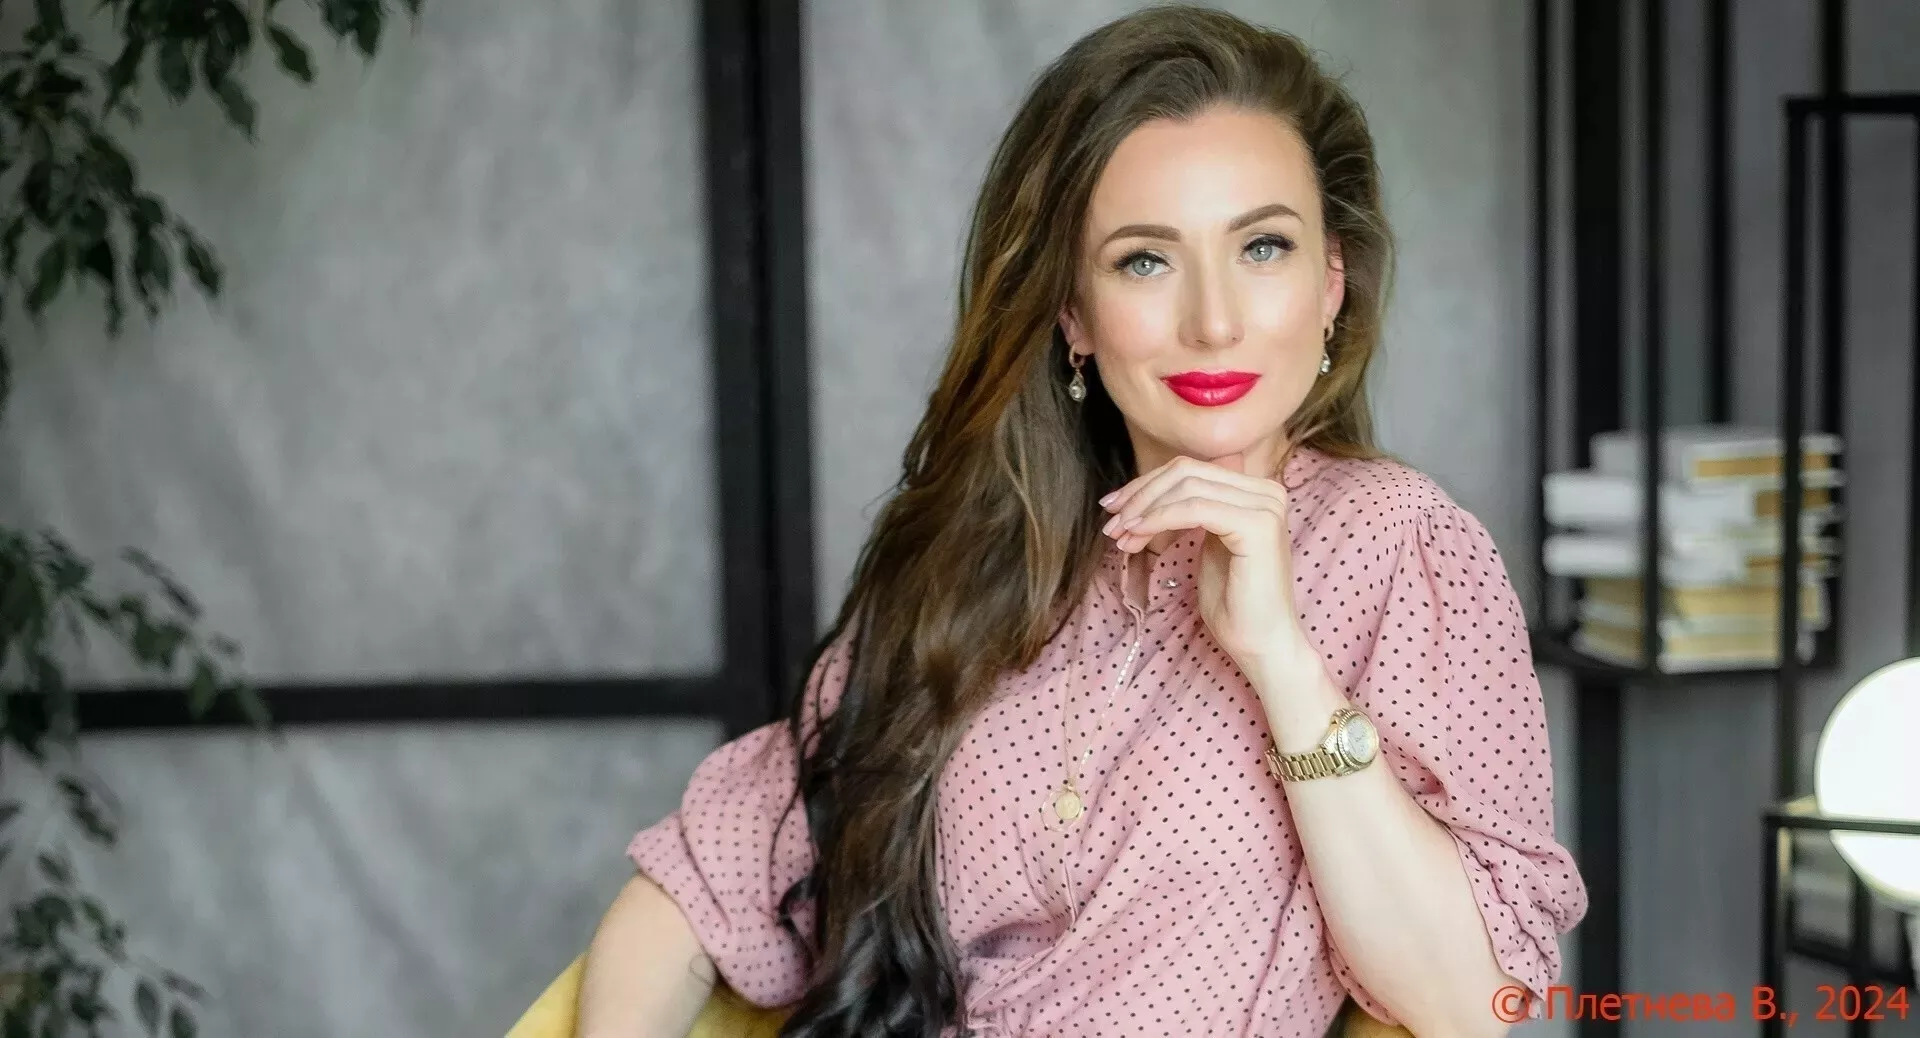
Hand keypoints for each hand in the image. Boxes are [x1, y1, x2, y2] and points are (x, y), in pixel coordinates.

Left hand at [1099, 454, 1315, 681]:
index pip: (1191, 471)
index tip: (1113, 508)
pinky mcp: (1258, 526)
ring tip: (1120, 536)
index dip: (1146, 485)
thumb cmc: (1233, 604)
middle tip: (1111, 522)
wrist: (1261, 644)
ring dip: (1145, 509)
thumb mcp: (1209, 546)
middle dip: (1141, 495)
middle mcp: (1267, 491)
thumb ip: (1192, 513)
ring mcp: (1266, 506)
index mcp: (1255, 492)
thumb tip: (1150, 491)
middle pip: (1186, 472)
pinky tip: (1137, 536)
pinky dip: (1159, 519)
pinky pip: (1195, 509)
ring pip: (1187, 487)